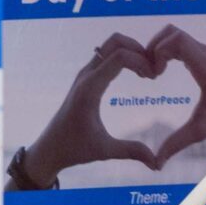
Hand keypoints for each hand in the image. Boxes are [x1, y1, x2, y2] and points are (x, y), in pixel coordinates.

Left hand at [21, 33, 161, 185]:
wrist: (48, 150)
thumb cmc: (74, 149)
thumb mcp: (104, 150)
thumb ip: (131, 152)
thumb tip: (157, 163)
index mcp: (89, 89)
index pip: (119, 57)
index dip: (141, 60)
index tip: (154, 77)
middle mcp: (86, 76)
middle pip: (115, 42)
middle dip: (139, 48)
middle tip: (153, 68)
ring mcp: (85, 74)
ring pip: (111, 46)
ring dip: (132, 51)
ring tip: (147, 71)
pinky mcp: (86, 77)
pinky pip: (108, 55)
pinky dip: (125, 56)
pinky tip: (136, 74)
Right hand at [147, 24, 205, 165]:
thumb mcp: (200, 130)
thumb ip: (177, 143)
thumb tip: (156, 163)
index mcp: (204, 66)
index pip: (178, 41)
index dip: (159, 50)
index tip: (154, 74)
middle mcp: (204, 53)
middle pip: (173, 33)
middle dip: (154, 47)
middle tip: (148, 71)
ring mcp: (204, 51)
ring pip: (175, 34)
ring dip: (159, 47)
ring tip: (153, 70)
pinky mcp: (202, 54)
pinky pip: (179, 41)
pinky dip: (166, 49)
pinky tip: (161, 70)